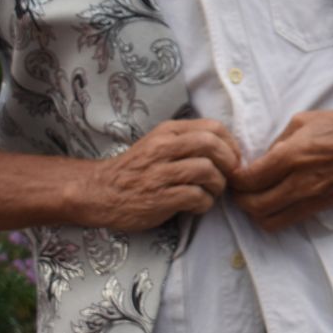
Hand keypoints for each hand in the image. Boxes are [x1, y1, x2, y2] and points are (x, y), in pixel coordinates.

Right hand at [85, 119, 239, 230]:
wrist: (99, 192)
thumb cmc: (137, 169)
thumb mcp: (159, 143)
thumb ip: (188, 141)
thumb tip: (229, 148)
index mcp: (167, 132)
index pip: (213, 127)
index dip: (231, 144)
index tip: (233, 158)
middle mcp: (163, 148)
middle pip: (212, 145)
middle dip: (229, 162)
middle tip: (229, 176)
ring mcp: (160, 173)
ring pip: (207, 170)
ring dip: (218, 185)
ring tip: (210, 192)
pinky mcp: (159, 198)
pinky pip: (196, 196)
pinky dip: (204, 203)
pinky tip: (197, 206)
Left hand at [228, 107, 332, 231]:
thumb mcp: (302, 121)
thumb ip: (277, 142)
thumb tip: (262, 160)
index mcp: (292, 156)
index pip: (249, 180)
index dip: (234, 180)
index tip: (233, 174)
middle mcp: (301, 182)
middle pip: (254, 206)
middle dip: (239, 199)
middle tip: (238, 189)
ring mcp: (313, 198)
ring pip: (269, 220)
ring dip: (255, 212)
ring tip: (255, 198)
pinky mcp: (323, 206)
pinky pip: (288, 220)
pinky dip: (275, 215)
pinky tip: (275, 201)